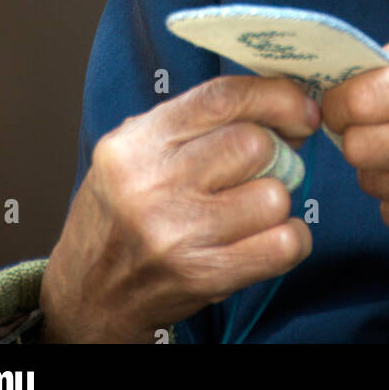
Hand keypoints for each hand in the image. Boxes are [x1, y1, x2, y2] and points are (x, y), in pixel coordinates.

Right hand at [39, 76, 321, 342]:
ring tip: (253, 206)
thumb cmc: (122, 213)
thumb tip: (286, 107)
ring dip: (277, 200)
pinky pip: (282, 245)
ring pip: (273, 196)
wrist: (88, 293)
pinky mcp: (203, 276)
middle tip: (269, 164)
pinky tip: (269, 237)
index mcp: (137, 143)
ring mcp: (177, 234)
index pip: (221, 97)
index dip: (274, 95)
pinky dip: (290, 238)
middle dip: (275, 152)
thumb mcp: (138, 151)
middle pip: (254, 144)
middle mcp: (153, 185)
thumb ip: (198, 123)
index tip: (300, 107)